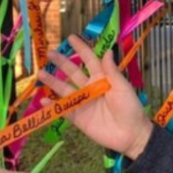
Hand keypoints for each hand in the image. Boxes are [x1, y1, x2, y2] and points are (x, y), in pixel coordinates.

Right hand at [39, 35, 153, 159]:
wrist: (130, 135)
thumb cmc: (130, 108)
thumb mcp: (123, 88)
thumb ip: (112, 71)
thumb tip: (108, 50)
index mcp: (102, 78)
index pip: (89, 60)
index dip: (81, 49)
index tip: (71, 38)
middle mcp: (90, 88)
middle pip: (73, 72)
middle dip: (61, 62)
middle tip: (49, 53)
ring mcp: (83, 103)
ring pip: (65, 89)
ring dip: (53, 82)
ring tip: (41, 74)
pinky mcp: (78, 118)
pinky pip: (63, 110)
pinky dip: (53, 105)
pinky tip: (43, 100)